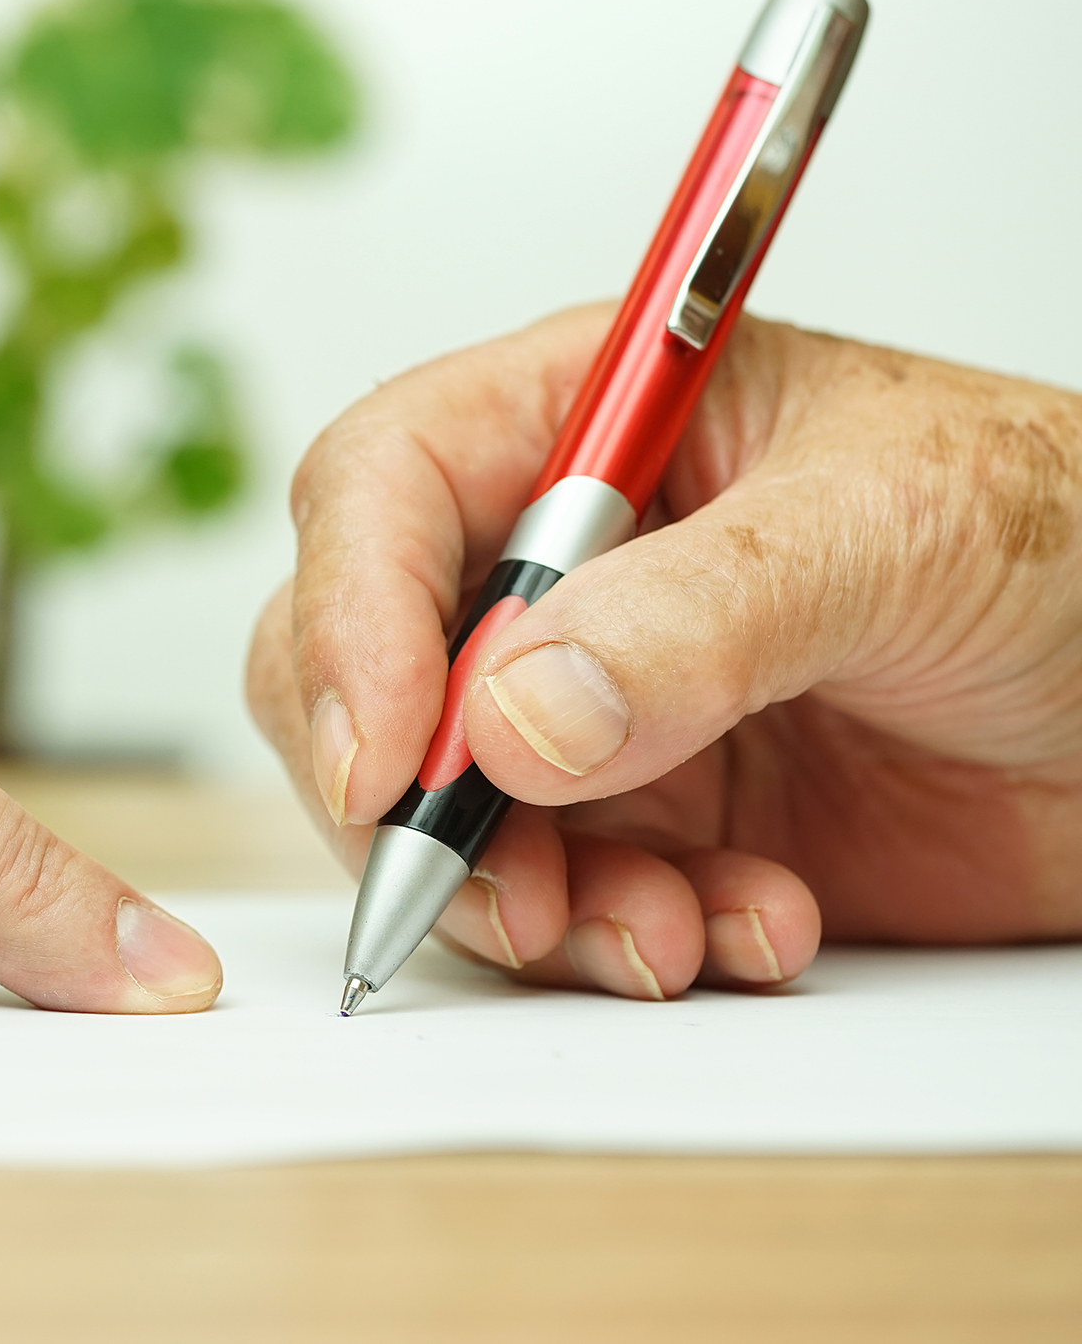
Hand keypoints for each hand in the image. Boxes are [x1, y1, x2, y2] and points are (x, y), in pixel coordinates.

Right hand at [249, 306, 1081, 997]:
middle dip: (406, 791)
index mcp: (587, 421)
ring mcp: (592, 701)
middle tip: (490, 885)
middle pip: (358, 660)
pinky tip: (754, 924)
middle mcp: (560, 562)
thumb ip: (699, 615)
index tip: (388, 754)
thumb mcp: (892, 530)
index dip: (351, 613)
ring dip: (524, 897)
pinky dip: (627, 940)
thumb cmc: (1064, 536)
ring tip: (662, 931)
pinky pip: (557, 900)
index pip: (381, 486)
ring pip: (442, 810)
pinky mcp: (647, 822)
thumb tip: (511, 714)